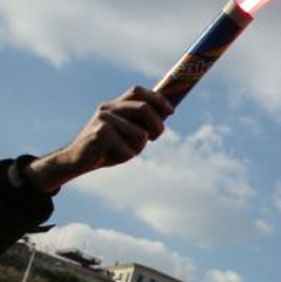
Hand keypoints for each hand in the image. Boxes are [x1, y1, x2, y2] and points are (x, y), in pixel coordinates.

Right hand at [26, 87, 172, 193]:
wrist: (78, 160)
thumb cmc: (108, 148)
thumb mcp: (128, 134)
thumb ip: (143, 124)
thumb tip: (168, 113)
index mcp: (116, 105)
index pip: (138, 91)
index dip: (157, 98)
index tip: (171, 112)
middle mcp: (108, 108)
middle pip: (144, 107)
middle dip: (158, 125)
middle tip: (155, 138)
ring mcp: (103, 119)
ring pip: (140, 133)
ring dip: (139, 147)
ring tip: (126, 151)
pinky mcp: (100, 134)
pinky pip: (129, 149)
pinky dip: (127, 156)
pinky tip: (113, 156)